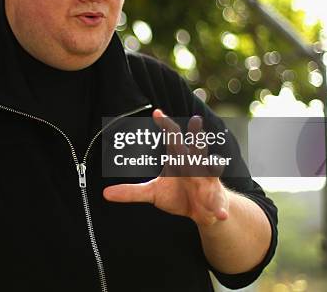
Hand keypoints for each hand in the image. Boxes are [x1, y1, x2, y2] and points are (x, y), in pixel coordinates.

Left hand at [103, 109, 228, 225]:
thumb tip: (105, 194)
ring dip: (213, 166)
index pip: (172, 138)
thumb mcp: (153, 193)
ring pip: (212, 169)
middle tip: (196, 120)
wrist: (203, 211)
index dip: (165, 125)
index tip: (157, 112)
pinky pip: (219, 205)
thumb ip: (131, 192)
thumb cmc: (178, 195)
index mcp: (179, 160)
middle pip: (196, 147)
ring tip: (214, 164)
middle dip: (196, 136)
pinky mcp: (216, 201)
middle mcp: (195, 166)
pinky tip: (221, 215)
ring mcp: (208, 182)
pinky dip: (220, 210)